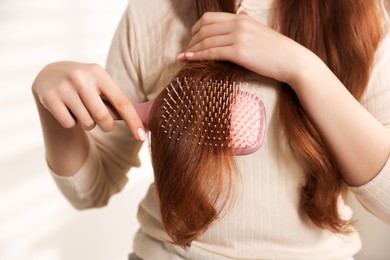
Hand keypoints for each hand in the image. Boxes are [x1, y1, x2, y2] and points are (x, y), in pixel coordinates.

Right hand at [32, 61, 145, 139]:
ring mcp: (63, 87)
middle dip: (106, 126)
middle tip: (102, 121)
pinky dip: (71, 123)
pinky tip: (67, 109)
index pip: (122, 101)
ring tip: (81, 109)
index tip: (142, 137)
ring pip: (87, 123)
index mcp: (98, 73)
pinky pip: (69, 124)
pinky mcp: (49, 97)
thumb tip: (140, 125)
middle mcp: (80, 77)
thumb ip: (116, 100)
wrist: (50, 74)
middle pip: (103, 117)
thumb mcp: (100, 83)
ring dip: (88, 123)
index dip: (133, 121)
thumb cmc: (85, 84)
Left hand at [178, 12, 312, 83]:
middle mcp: (238, 24)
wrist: (292, 61)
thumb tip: (238, 18)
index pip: (210, 18)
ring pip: (206, 40)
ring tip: (184, 57)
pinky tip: (189, 59)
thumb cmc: (276, 50)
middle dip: (191, 40)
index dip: (196, 28)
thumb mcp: (259, 31)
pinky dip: (198, 56)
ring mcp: (238, 37)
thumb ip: (245, 25)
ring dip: (191, 49)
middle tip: (185, 50)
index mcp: (241, 19)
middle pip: (204, 28)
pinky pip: (212, 52)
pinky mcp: (239, 52)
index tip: (191, 39)